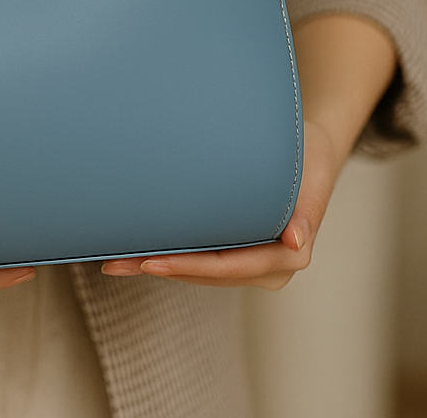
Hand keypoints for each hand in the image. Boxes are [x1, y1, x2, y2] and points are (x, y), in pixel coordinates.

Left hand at [100, 118, 338, 288]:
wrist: (311, 152)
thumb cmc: (307, 158)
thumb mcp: (311, 175)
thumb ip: (305, 211)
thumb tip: (295, 241)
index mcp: (288, 255)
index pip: (228, 266)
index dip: (189, 267)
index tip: (152, 263)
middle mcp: (269, 267)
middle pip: (207, 273)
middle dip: (162, 268)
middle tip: (117, 262)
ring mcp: (252, 263)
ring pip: (199, 271)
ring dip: (159, 265)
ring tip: (116, 260)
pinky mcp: (237, 252)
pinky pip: (201, 260)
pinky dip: (171, 256)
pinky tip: (138, 253)